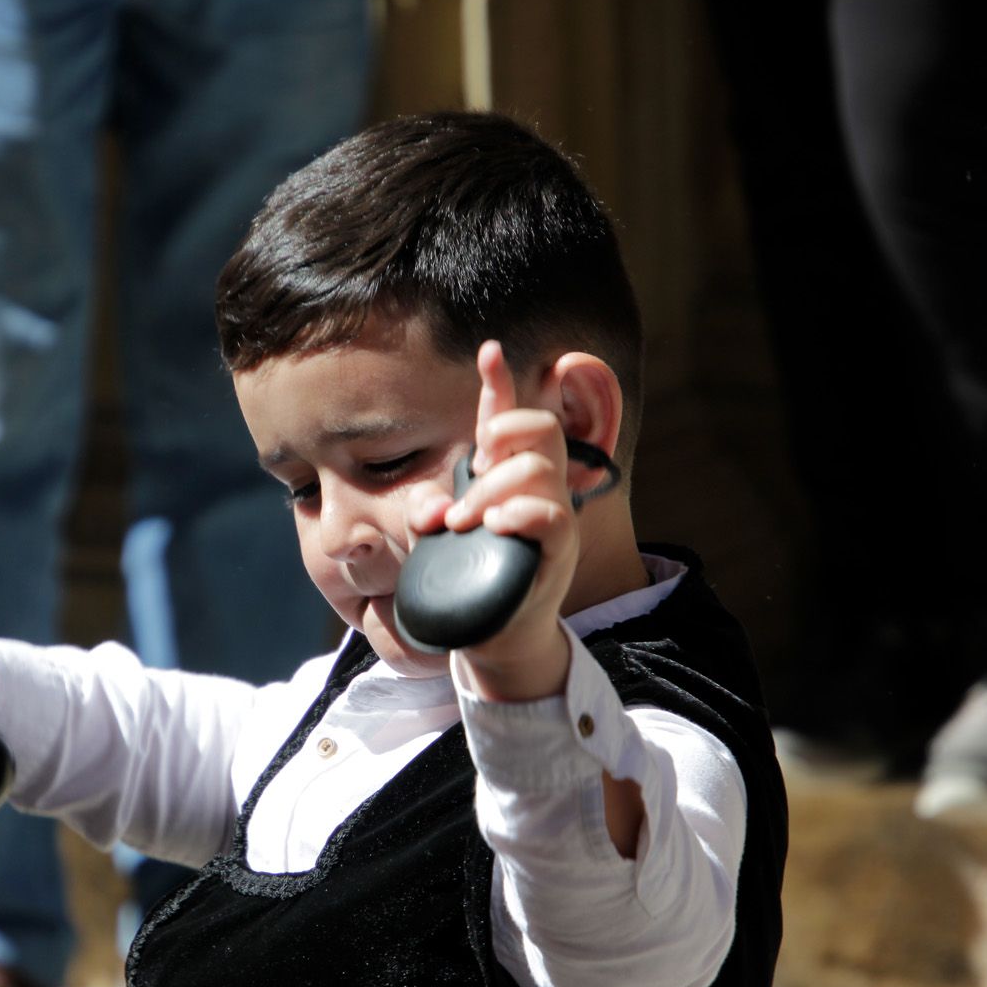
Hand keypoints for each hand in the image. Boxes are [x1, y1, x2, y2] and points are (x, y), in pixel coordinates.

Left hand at [408, 341, 577, 699]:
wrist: (497, 636)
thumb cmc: (470, 578)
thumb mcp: (438, 539)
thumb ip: (428, 512)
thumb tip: (428, 508)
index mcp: (508, 476)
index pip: (508, 421)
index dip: (500, 385)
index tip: (490, 350)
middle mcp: (538, 487)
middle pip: (540, 430)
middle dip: (501, 437)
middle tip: (468, 479)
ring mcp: (553, 516)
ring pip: (537, 469)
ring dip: (492, 489)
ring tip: (465, 523)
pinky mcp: (558, 551)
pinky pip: (552, 515)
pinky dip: (522, 512)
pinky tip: (497, 523)